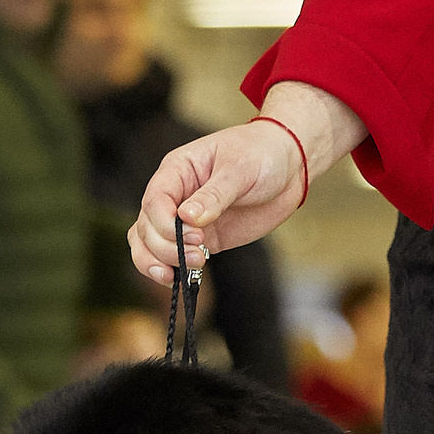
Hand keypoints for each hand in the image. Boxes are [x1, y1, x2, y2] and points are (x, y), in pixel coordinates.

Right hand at [129, 82, 364, 284]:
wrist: (287, 166)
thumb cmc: (260, 154)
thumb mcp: (239, 169)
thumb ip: (214, 195)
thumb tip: (187, 218)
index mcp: (177, 171)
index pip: (154, 201)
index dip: (165, 224)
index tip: (195, 236)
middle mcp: (175, 195)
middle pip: (146, 227)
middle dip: (165, 247)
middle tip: (199, 255)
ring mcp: (185, 219)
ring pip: (148, 243)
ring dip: (156, 262)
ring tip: (179, 275)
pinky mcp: (201, 238)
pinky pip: (173, 256)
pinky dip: (170, 269)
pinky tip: (181, 279)